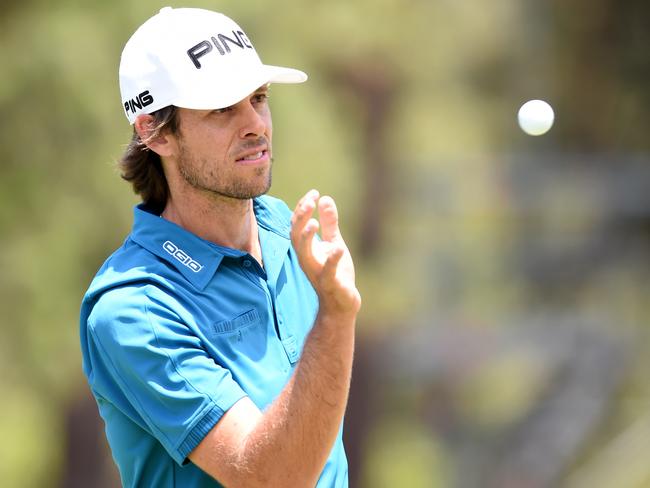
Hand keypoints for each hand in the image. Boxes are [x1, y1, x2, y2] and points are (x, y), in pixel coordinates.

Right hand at [290, 190, 360, 316]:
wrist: (341, 305)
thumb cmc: (335, 274)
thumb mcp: (333, 243)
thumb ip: (329, 223)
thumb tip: (325, 198)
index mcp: (307, 249)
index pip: (298, 225)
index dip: (303, 208)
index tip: (314, 193)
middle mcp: (307, 260)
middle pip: (295, 237)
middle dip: (300, 218)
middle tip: (310, 202)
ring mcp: (317, 273)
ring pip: (304, 255)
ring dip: (307, 238)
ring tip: (313, 223)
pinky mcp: (330, 285)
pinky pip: (327, 273)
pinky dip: (331, 261)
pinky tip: (338, 249)